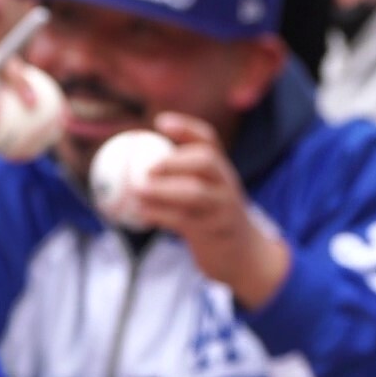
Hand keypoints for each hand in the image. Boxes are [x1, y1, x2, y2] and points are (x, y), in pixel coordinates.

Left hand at [131, 113, 292, 307]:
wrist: (242, 254)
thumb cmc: (211, 217)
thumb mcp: (205, 191)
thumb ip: (180, 176)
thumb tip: (134, 160)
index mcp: (221, 169)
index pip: (209, 139)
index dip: (186, 127)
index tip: (160, 122)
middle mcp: (226, 184)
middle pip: (207, 160)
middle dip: (176, 160)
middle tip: (148, 167)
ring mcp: (223, 208)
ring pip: (195, 193)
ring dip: (162, 190)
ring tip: (137, 190)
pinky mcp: (215, 231)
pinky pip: (185, 221)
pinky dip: (160, 216)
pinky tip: (141, 214)